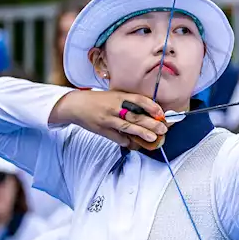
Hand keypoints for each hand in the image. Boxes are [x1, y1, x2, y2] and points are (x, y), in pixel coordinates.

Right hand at [50, 90, 167, 147]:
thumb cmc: (98, 100)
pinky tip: (134, 144)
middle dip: (151, 123)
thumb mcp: (114, 95)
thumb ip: (129, 102)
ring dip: (141, 133)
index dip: (151, 106)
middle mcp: (114, 107)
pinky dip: (126, 141)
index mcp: (119, 96)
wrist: (76, 105)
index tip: (161, 113)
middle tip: (163, 128)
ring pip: (127, 127)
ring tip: (153, 137)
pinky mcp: (102, 130)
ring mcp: (108, 119)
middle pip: (135, 115)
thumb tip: (149, 111)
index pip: (139, 100)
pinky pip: (117, 137)